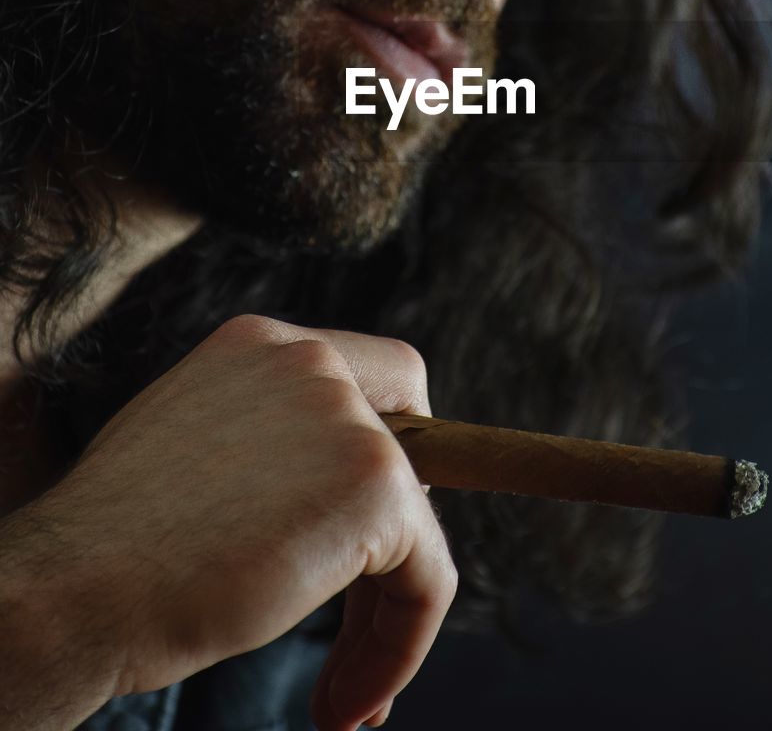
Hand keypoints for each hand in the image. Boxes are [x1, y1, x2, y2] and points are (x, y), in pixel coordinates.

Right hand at [33, 314, 456, 730]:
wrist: (75, 587)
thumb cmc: (112, 542)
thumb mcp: (194, 450)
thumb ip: (263, 443)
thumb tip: (319, 490)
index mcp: (262, 346)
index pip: (376, 375)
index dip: (392, 443)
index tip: (366, 527)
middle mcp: (310, 362)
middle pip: (409, 443)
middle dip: (392, 535)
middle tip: (358, 614)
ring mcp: (346, 415)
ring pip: (413, 526)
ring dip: (385, 617)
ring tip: (343, 694)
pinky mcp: (374, 482)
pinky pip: (427, 577)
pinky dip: (400, 648)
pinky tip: (347, 702)